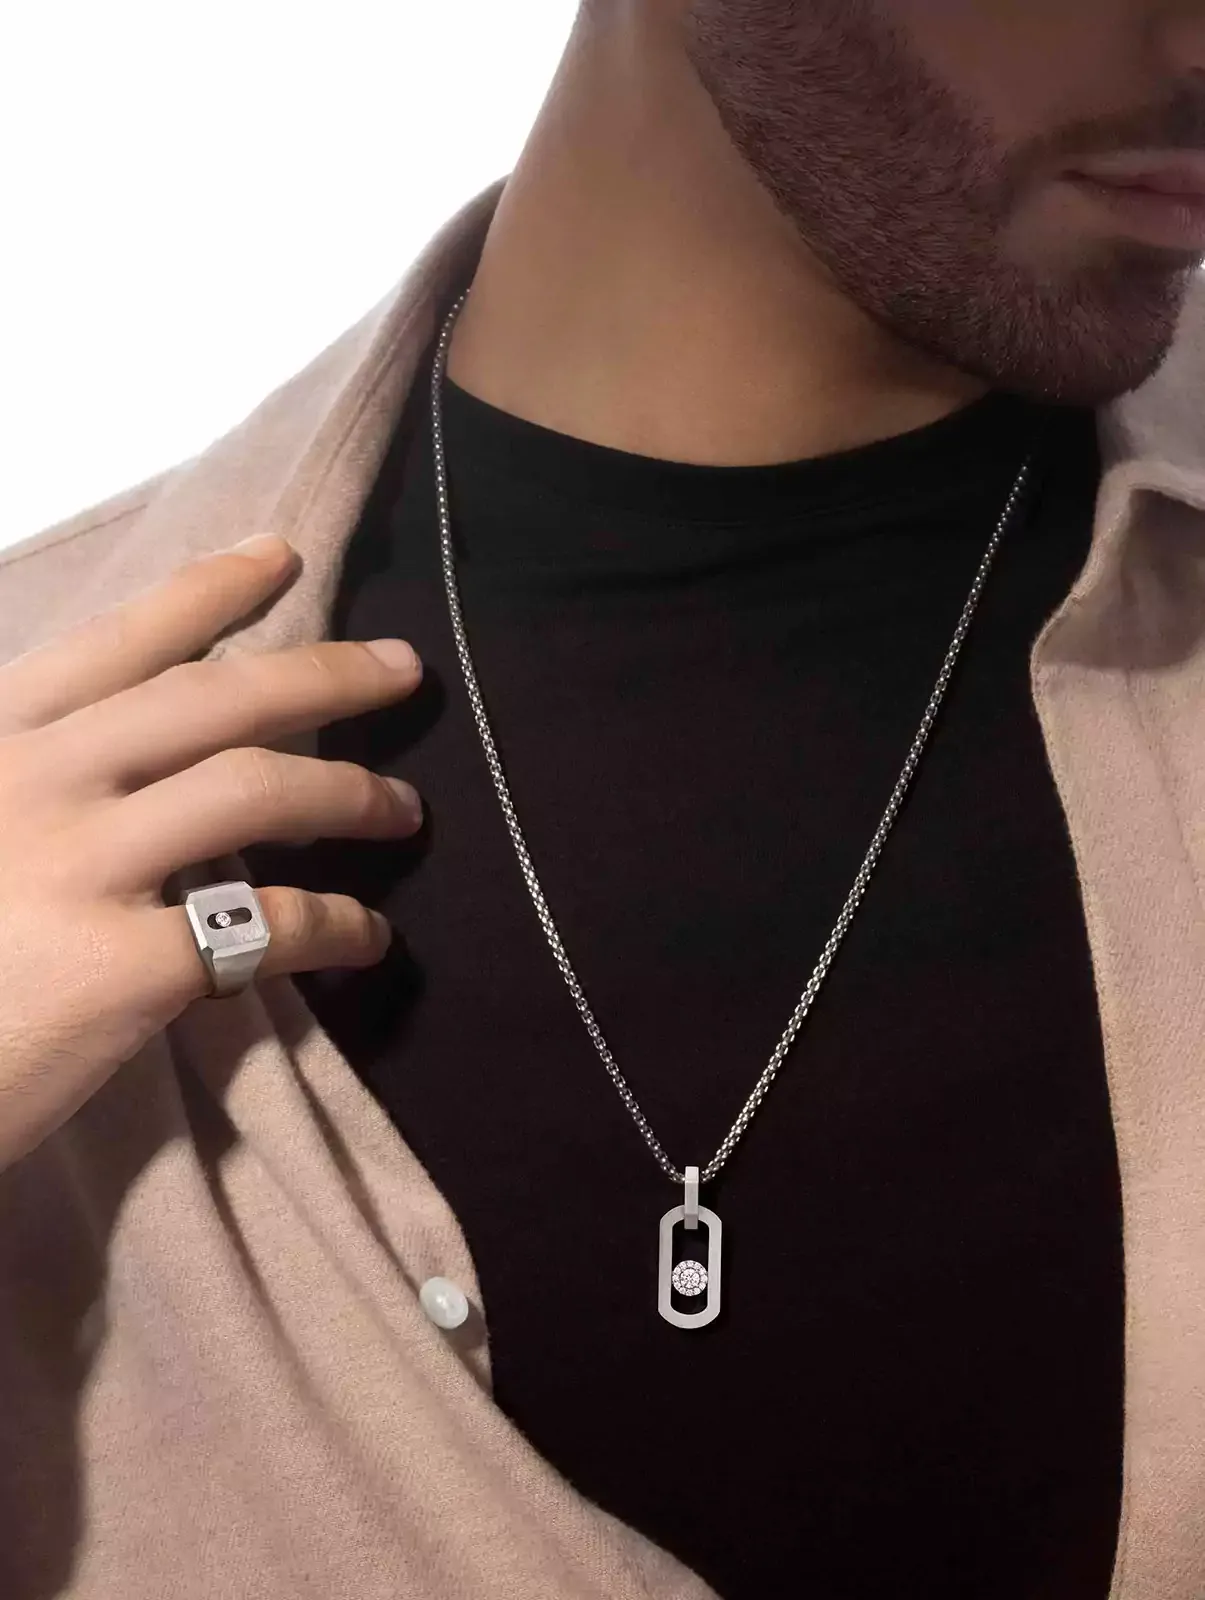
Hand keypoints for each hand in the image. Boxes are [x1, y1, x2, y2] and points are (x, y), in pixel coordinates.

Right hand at [0, 533, 423, 1169]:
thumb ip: (35, 777)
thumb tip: (139, 756)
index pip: (117, 643)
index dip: (208, 591)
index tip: (281, 555)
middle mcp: (33, 782)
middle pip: (215, 699)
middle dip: (327, 673)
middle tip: (405, 667)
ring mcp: (76, 869)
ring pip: (256, 791)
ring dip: (353, 792)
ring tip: (405, 810)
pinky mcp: (120, 969)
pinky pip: (270, 925)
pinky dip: (339, 925)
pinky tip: (368, 937)